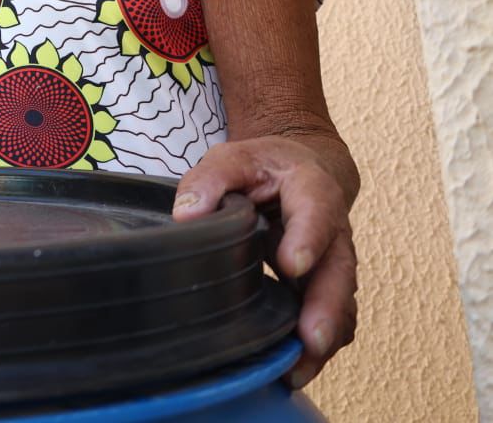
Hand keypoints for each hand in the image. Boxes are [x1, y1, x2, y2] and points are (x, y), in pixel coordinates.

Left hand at [173, 136, 356, 388]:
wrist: (299, 170)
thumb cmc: (263, 167)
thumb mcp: (232, 157)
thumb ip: (209, 180)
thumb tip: (186, 216)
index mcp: (312, 189)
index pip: (316, 211)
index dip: (308, 238)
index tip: (292, 265)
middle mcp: (333, 230)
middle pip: (338, 269)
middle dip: (326, 306)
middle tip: (310, 338)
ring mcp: (333, 262)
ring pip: (339, 301)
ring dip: (323, 336)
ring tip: (299, 368)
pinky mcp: (323, 285)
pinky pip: (331, 317)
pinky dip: (318, 345)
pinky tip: (295, 368)